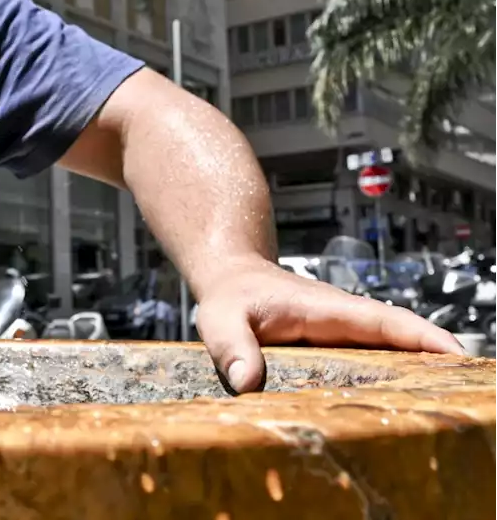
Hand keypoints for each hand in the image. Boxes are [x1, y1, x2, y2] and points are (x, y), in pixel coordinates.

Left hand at [195, 257, 465, 393]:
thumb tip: (247, 382)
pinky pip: (371, 361)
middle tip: (463, 392)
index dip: (422, 338)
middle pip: (400, 340)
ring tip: (444, 405)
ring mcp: (342, 333)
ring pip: (389, 352)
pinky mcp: (335, 346)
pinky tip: (400, 405)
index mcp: (327, 310)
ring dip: (416, 372)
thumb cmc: (229, 295)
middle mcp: (343, 320)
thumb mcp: (221, 320)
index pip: (384, 322)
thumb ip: (232, 348)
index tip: (456, 354)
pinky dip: (390, 377)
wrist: (230, 278)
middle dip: (434, 362)